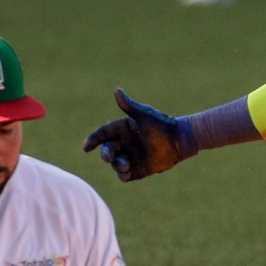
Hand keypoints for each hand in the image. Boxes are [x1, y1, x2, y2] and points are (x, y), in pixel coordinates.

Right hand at [81, 88, 197, 181]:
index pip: (103, 134)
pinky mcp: (138, 169)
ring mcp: (130, 157)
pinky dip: (123, 175)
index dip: (93, 139)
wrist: (179, 140)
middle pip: (107, 150)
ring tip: (125, 165)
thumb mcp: (144, 115)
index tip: (86, 147)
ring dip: (117, 165)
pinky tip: (126, 173)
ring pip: (115, 164)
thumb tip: (117, 91)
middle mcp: (124, 144)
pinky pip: (124, 175)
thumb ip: (129, 106)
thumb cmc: (162, 124)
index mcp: (123, 129)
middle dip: (105, 154)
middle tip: (108, 156)